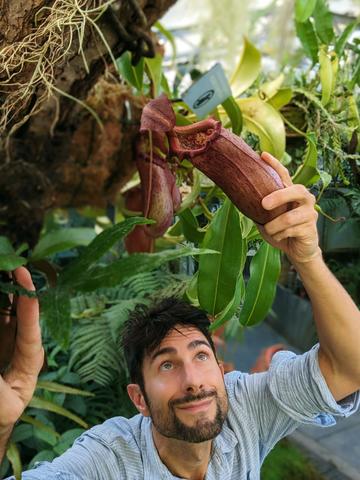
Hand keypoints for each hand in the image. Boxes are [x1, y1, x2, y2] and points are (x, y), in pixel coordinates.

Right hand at [0, 267, 43, 429]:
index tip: (24, 277)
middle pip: (18, 311)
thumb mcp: (3, 406)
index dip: (28, 302)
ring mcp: (4, 338)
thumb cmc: (3, 414)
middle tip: (9, 264)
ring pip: (4, 310)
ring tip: (3, 269)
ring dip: (3, 292)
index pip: (30, 327)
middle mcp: (18, 343)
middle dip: (15, 288)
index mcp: (30, 359)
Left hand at [257, 152, 321, 263]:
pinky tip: (279, 237)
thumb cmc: (280, 231)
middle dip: (279, 196)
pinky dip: (279, 236)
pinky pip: (290, 231)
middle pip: (295, 190)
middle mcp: (305, 199)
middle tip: (263, 204)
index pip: (285, 175)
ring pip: (288, 218)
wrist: (297, 251)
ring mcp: (310, 213)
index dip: (274, 164)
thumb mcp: (267, 218)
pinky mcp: (311, 228)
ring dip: (273, 227)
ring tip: (269, 230)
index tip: (262, 155)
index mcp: (293, 193)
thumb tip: (238, 195)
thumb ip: (260, 207)